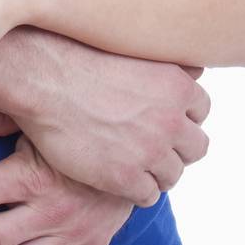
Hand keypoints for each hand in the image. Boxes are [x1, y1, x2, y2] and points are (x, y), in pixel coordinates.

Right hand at [0, 33, 210, 207]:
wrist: (43, 78)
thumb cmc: (80, 55)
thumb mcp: (134, 49)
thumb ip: (168, 63)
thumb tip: (195, 68)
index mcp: (177, 86)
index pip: (201, 110)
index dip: (180, 115)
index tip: (162, 117)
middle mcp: (171, 120)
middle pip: (196, 147)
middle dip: (175, 147)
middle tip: (150, 143)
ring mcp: (150, 151)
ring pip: (173, 175)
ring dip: (155, 170)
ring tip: (131, 162)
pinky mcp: (125, 178)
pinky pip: (147, 196)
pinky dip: (135, 189)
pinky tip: (117, 175)